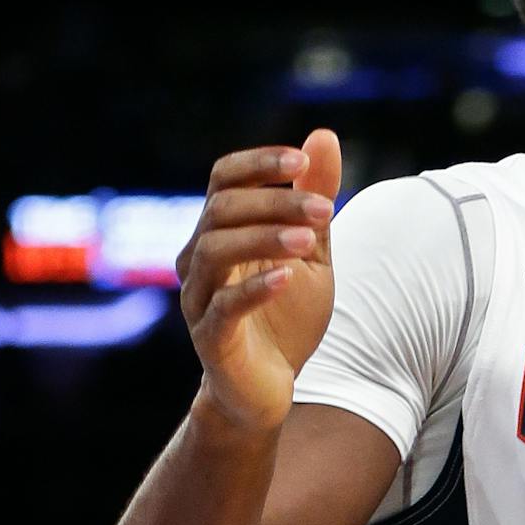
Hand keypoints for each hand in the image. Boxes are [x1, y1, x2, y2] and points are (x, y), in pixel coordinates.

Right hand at [175, 129, 341, 435]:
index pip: (223, 179)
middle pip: (221, 210)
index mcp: (220, 232)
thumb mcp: (311, 253)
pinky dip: (255, 290)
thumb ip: (314, 200)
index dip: (258, 164)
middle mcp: (198, 259)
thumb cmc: (285, 317)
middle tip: (326, 209)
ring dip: (265, 238)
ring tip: (311, 240)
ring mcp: (199, 299)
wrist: (268, 388)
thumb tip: (322, 136)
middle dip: (275, 202)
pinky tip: (287, 278)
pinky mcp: (210, 339)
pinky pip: (224, 307)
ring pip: (215, 251)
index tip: (301, 161)